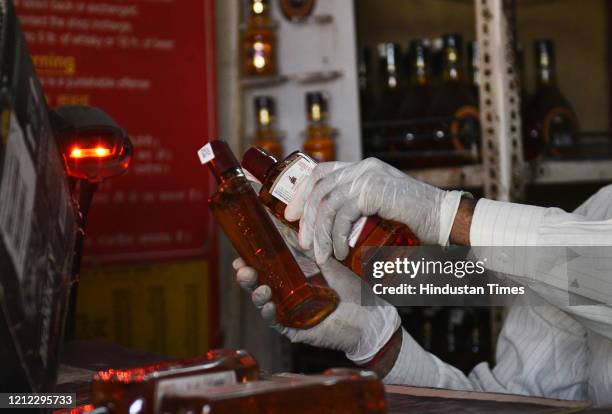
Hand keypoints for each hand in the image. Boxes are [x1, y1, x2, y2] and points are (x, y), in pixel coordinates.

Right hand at [233, 256, 399, 364]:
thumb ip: (312, 248)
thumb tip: (296, 225)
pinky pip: (278, 322)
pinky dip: (270, 313)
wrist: (371, 317)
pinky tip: (268, 304)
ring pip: (264, 302)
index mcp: (294, 276)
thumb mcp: (330, 263)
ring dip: (256, 293)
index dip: (251, 258)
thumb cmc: (353, 290)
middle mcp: (288, 293)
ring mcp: (290, 311)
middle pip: (260, 283)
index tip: (240, 248)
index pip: (266, 266)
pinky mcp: (296, 328)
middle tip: (241, 266)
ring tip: (255, 284)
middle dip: (247, 275)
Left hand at [284, 158, 465, 263]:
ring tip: (321, 255)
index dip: (302, 192)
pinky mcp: (373, 191)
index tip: (291, 214)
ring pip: (327, 203)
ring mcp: (368, 177)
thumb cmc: (415, 220)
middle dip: (306, 217)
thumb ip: (359, 209)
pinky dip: (335, 235)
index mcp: (362, 169)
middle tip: (303, 242)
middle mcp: (363, 168)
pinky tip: (338, 251)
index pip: (321, 172)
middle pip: (319, 187)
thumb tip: (330, 228)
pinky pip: (342, 213)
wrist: (445, 220)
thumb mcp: (379, 210)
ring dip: (320, 232)